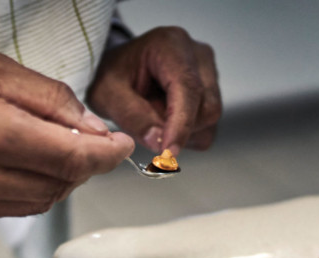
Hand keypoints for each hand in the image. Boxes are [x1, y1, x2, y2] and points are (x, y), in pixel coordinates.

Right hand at [0, 51, 134, 222]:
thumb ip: (50, 100)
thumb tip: (93, 129)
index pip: (74, 158)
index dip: (107, 155)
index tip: (121, 145)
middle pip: (62, 184)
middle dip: (83, 163)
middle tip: (81, 138)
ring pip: (42, 201)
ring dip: (58, 178)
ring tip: (44, 146)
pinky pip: (15, 208)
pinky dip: (30, 189)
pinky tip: (16, 163)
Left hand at [86, 26, 221, 155]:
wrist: (118, 69)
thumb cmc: (111, 75)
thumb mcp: (107, 94)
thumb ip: (131, 115)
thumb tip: (158, 142)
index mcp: (170, 45)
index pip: (188, 88)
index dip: (181, 124)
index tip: (167, 151)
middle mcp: (197, 54)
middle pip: (206, 107)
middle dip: (178, 129)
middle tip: (147, 130)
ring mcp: (209, 71)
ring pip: (209, 119)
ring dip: (181, 132)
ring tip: (152, 118)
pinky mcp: (211, 90)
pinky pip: (208, 126)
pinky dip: (186, 134)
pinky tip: (164, 121)